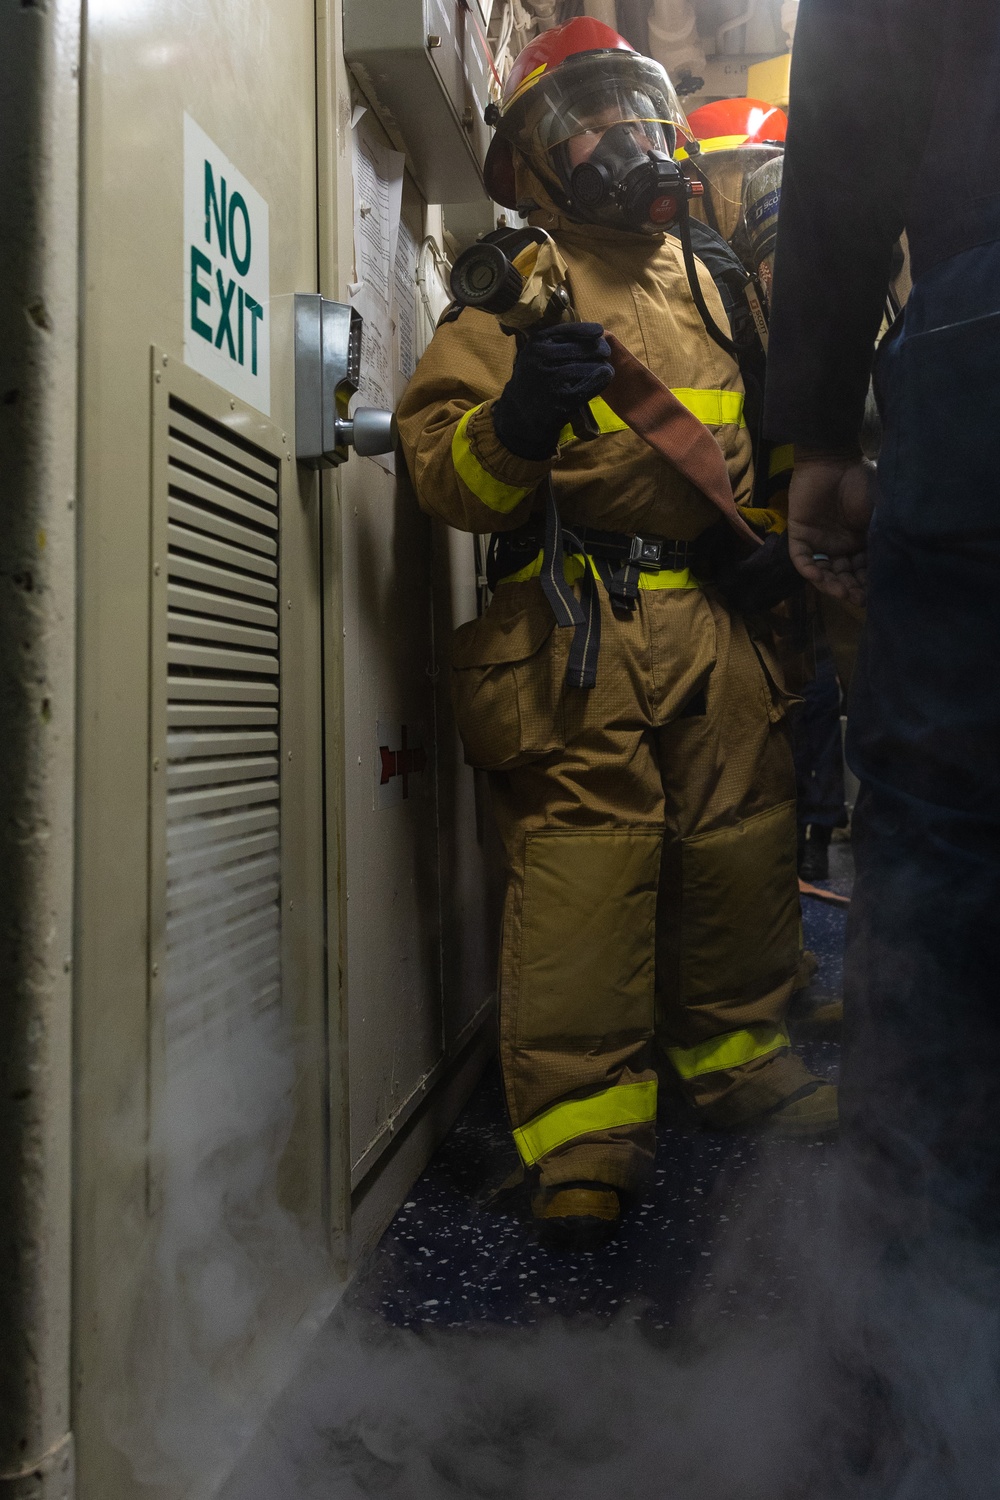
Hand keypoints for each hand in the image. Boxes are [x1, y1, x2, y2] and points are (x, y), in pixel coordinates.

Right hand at [492, 322, 613, 460]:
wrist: (521, 411)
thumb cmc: (534, 377)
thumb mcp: (537, 351)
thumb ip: (559, 339)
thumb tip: (598, 331)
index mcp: (538, 342)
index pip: (573, 331)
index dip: (590, 331)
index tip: (600, 332)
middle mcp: (542, 358)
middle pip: (585, 348)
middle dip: (600, 349)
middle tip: (605, 353)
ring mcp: (552, 379)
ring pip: (590, 367)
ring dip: (603, 366)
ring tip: (606, 368)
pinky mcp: (563, 400)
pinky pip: (591, 385)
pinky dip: (602, 379)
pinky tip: (605, 376)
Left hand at [787, 455, 875, 606]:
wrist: (833, 460)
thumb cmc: (861, 483)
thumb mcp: (879, 515)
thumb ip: (881, 539)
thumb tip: (894, 566)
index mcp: (860, 542)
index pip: (863, 571)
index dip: (867, 584)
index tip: (874, 595)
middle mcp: (840, 546)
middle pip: (843, 575)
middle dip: (850, 588)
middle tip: (856, 597)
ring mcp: (819, 542)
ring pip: (823, 571)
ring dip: (830, 584)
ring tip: (840, 591)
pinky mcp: (799, 535)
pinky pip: (801, 559)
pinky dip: (808, 569)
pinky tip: (818, 576)